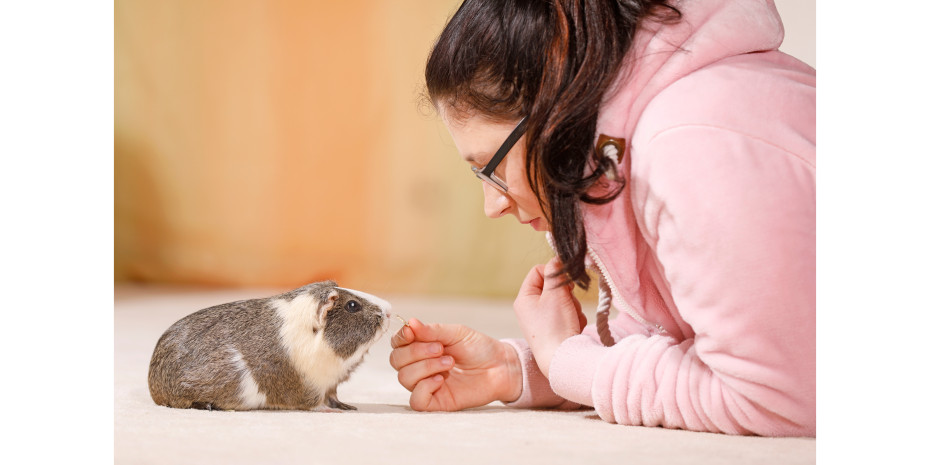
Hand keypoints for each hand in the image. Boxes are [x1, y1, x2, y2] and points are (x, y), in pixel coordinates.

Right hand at [389, 318, 521, 410]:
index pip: (397, 344)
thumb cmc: (478, 348)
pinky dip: (424, 388)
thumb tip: (410, 323)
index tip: (412, 333)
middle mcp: (420, 366)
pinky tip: (440, 380)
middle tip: (441, 349)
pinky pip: (416, 401)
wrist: (500, 366)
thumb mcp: (456, 333)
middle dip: (416, 352)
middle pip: (397, 361)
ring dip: (425, 367)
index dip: (401, 338)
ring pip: (404, 378)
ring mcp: (427, 385)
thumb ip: (432, 330)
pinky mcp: (436, 402)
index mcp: (422, 348)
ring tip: (449, 362)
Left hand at [513, 257, 586, 377]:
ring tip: (571, 319)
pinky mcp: (554, 330)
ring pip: (563, 300)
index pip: (538, 271)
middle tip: (569, 302)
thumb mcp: (555, 294)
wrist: (562, 360)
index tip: (566, 280)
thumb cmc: (555, 326)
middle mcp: (530, 309)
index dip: (554, 272)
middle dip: (566, 293)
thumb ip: (555, 274)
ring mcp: (542, 320)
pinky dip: (574, 319)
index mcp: (524, 298)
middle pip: (553, 286)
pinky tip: (573, 327)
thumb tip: (557, 260)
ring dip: (573, 306)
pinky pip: (567, 315)